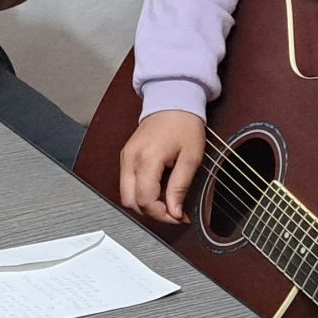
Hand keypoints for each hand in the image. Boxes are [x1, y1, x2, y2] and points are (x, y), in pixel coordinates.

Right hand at [120, 108, 204, 224]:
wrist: (172, 101)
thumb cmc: (184, 124)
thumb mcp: (191, 157)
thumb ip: (180, 186)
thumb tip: (175, 212)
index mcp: (146, 158)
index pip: (145, 200)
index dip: (162, 215)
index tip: (178, 217)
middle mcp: (130, 159)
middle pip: (130, 202)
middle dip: (151, 213)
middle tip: (173, 213)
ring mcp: (125, 157)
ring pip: (126, 195)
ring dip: (145, 204)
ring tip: (167, 202)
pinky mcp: (126, 157)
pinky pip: (127, 184)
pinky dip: (140, 193)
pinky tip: (158, 191)